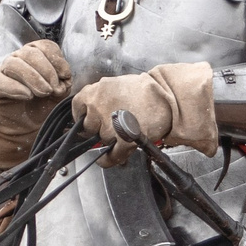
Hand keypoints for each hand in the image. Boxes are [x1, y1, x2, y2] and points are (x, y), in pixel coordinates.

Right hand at [0, 40, 72, 175]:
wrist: (22, 124)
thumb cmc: (40, 104)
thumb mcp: (58, 93)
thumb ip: (63, 84)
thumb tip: (64, 81)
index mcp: (36, 55)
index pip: (45, 46)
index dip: (57, 60)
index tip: (66, 75)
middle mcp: (18, 58)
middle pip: (30, 53)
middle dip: (47, 71)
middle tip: (54, 88)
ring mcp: (4, 71)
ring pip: (14, 64)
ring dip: (33, 78)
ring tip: (43, 93)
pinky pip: (2, 82)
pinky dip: (17, 88)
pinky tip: (28, 96)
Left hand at [73, 63, 218, 165]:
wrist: (168, 96)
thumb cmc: (146, 91)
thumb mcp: (116, 85)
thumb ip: (100, 98)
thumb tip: (90, 112)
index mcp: (96, 90)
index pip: (77, 108)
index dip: (83, 116)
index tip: (88, 120)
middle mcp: (99, 106)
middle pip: (87, 127)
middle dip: (95, 129)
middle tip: (108, 126)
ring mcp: (110, 124)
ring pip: (102, 141)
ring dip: (109, 141)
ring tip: (122, 133)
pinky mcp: (123, 139)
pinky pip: (111, 155)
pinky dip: (108, 159)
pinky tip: (108, 159)